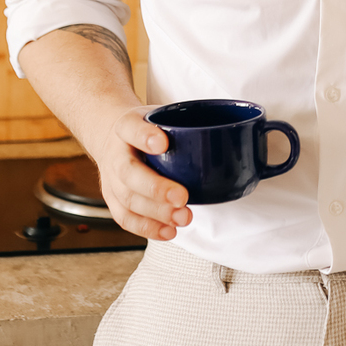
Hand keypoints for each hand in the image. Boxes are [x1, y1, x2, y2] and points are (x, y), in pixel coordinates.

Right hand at [88, 106, 191, 241]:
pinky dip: (147, 228)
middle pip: (129, 173)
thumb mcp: (159, 114)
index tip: (163, 142)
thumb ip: (185, 122)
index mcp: (126, 126)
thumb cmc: (144, 128)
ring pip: (128, 200)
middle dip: (156, 188)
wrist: (112, 138)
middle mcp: (114, 154)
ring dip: (156, 213)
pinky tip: (169, 231)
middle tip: (182, 196)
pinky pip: (126, 218)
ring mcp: (111, 180)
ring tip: (183, 217)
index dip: (145, 136)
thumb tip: (234, 135)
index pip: (131, 128)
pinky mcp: (113, 200)